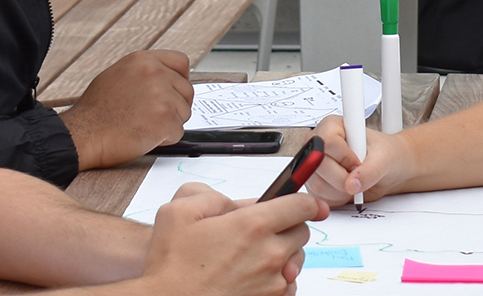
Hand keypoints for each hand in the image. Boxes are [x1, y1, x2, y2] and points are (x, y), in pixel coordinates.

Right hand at [60, 50, 194, 170]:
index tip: (175, 90)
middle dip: (175, 105)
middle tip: (154, 116)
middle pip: (186, 90)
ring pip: (184, 112)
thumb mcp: (117, 76)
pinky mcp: (166, 118)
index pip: (181, 62)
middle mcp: (155, 73)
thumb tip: (165, 78)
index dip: (180, 79)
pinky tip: (143, 136)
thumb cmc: (95, 112)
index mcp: (143, 60)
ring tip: (142, 125)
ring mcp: (162, 95)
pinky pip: (178, 132)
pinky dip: (165, 139)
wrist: (82, 135)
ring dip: (169, 123)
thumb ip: (143, 74)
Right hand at [141, 183, 327, 295]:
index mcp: (253, 225)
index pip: (302, 205)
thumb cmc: (171, 265)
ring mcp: (272, 282)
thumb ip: (212, 195)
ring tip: (252, 257)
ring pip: (296, 260)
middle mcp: (269, 254)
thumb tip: (234, 202)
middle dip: (287, 227)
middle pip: (301, 232)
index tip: (311, 204)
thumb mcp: (180, 211)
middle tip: (263, 231)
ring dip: (282, 255)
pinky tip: (253, 277)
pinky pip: (288, 286)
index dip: (307, 201)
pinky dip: (277, 280)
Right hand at [306, 115, 414, 205]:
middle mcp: (320, 144)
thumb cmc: (387, 155)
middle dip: (343, 178)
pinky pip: (319, 196)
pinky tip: (349, 191)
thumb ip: (370, 171)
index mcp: (333, 126)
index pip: (327, 142)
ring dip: (340, 190)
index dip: (344, 157)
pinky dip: (337, 198)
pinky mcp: (317, 182)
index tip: (359, 162)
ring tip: (356, 181)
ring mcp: (316, 164)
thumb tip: (352, 185)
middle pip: (319, 166)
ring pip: (317, 184)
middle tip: (359, 175)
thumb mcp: (384, 160)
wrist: (391, 170)